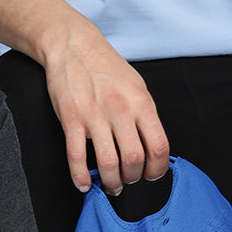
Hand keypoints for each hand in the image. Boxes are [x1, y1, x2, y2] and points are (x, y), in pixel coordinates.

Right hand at [43, 33, 170, 193]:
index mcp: (142, 103)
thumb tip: (152, 145)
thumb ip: (145, 115)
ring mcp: (95, 115)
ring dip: (110, 182)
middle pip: (135, 159)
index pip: (160, 147)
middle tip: (128, 180)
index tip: (151, 175)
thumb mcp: (137, 87)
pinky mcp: (71, 119)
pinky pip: (77, 157)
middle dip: (133, 178)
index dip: (157, 169)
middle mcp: (121, 110)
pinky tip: (84, 184)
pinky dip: (80, 177)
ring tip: (110, 185)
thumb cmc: (106, 67)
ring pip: (108, 163)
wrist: (73, 45)